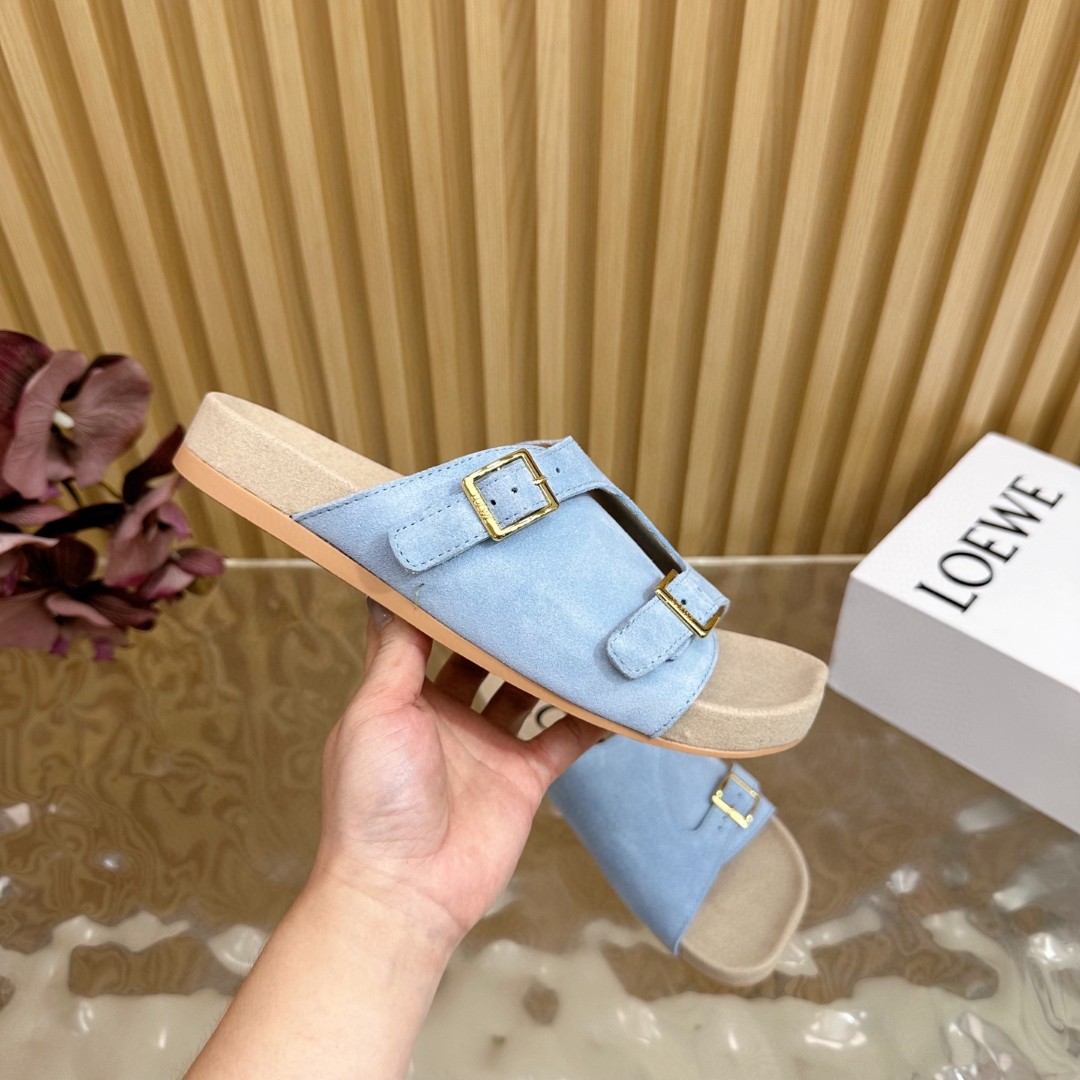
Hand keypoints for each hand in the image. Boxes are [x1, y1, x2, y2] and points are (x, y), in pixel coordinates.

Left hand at [312, 597, 602, 950]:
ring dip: (548, 665)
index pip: (428, 636)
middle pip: (484, 658)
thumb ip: (393, 656)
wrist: (403, 890)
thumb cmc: (373, 798)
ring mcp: (488, 746)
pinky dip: (588, 720)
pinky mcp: (524, 777)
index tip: (473, 556)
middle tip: (540, 579)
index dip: (447, 602)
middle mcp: (448, 715)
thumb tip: (384, 593)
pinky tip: (612, 693)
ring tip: (580, 622)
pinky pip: (563, 740)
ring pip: (527, 692)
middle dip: (505, 626)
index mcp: (405, 696)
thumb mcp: (375, 712)